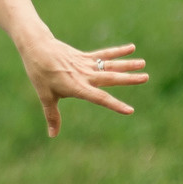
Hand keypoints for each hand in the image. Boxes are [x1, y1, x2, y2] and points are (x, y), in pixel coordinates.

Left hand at [22, 40, 145, 136]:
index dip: (115, 105)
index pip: (99, 98)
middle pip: (110, 78)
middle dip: (129, 79)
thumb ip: (52, 115)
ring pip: (110, 65)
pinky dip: (117, 51)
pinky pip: (103, 54)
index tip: (130, 110)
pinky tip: (131, 48)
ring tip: (143, 64)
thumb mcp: (45, 96)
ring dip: (127, 64)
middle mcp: (84, 75)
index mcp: (77, 87)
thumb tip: (52, 135)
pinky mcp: (84, 56)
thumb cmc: (40, 74)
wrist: (36, 48)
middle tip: (146, 77)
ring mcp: (85, 64)